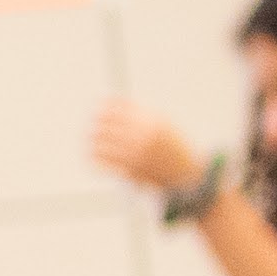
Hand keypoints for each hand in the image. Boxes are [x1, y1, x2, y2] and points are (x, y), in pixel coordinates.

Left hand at [90, 99, 205, 197]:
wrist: (185, 174)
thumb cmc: (171, 146)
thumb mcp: (163, 123)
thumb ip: (139, 113)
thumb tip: (112, 101)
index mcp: (152, 123)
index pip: (119, 110)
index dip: (105, 107)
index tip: (98, 107)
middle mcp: (143, 138)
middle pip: (106, 126)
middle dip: (96, 123)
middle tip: (92, 123)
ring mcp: (135, 155)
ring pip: (101, 143)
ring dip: (93, 139)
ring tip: (91, 138)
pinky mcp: (129, 171)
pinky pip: (103, 162)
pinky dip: (95, 156)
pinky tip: (92, 153)